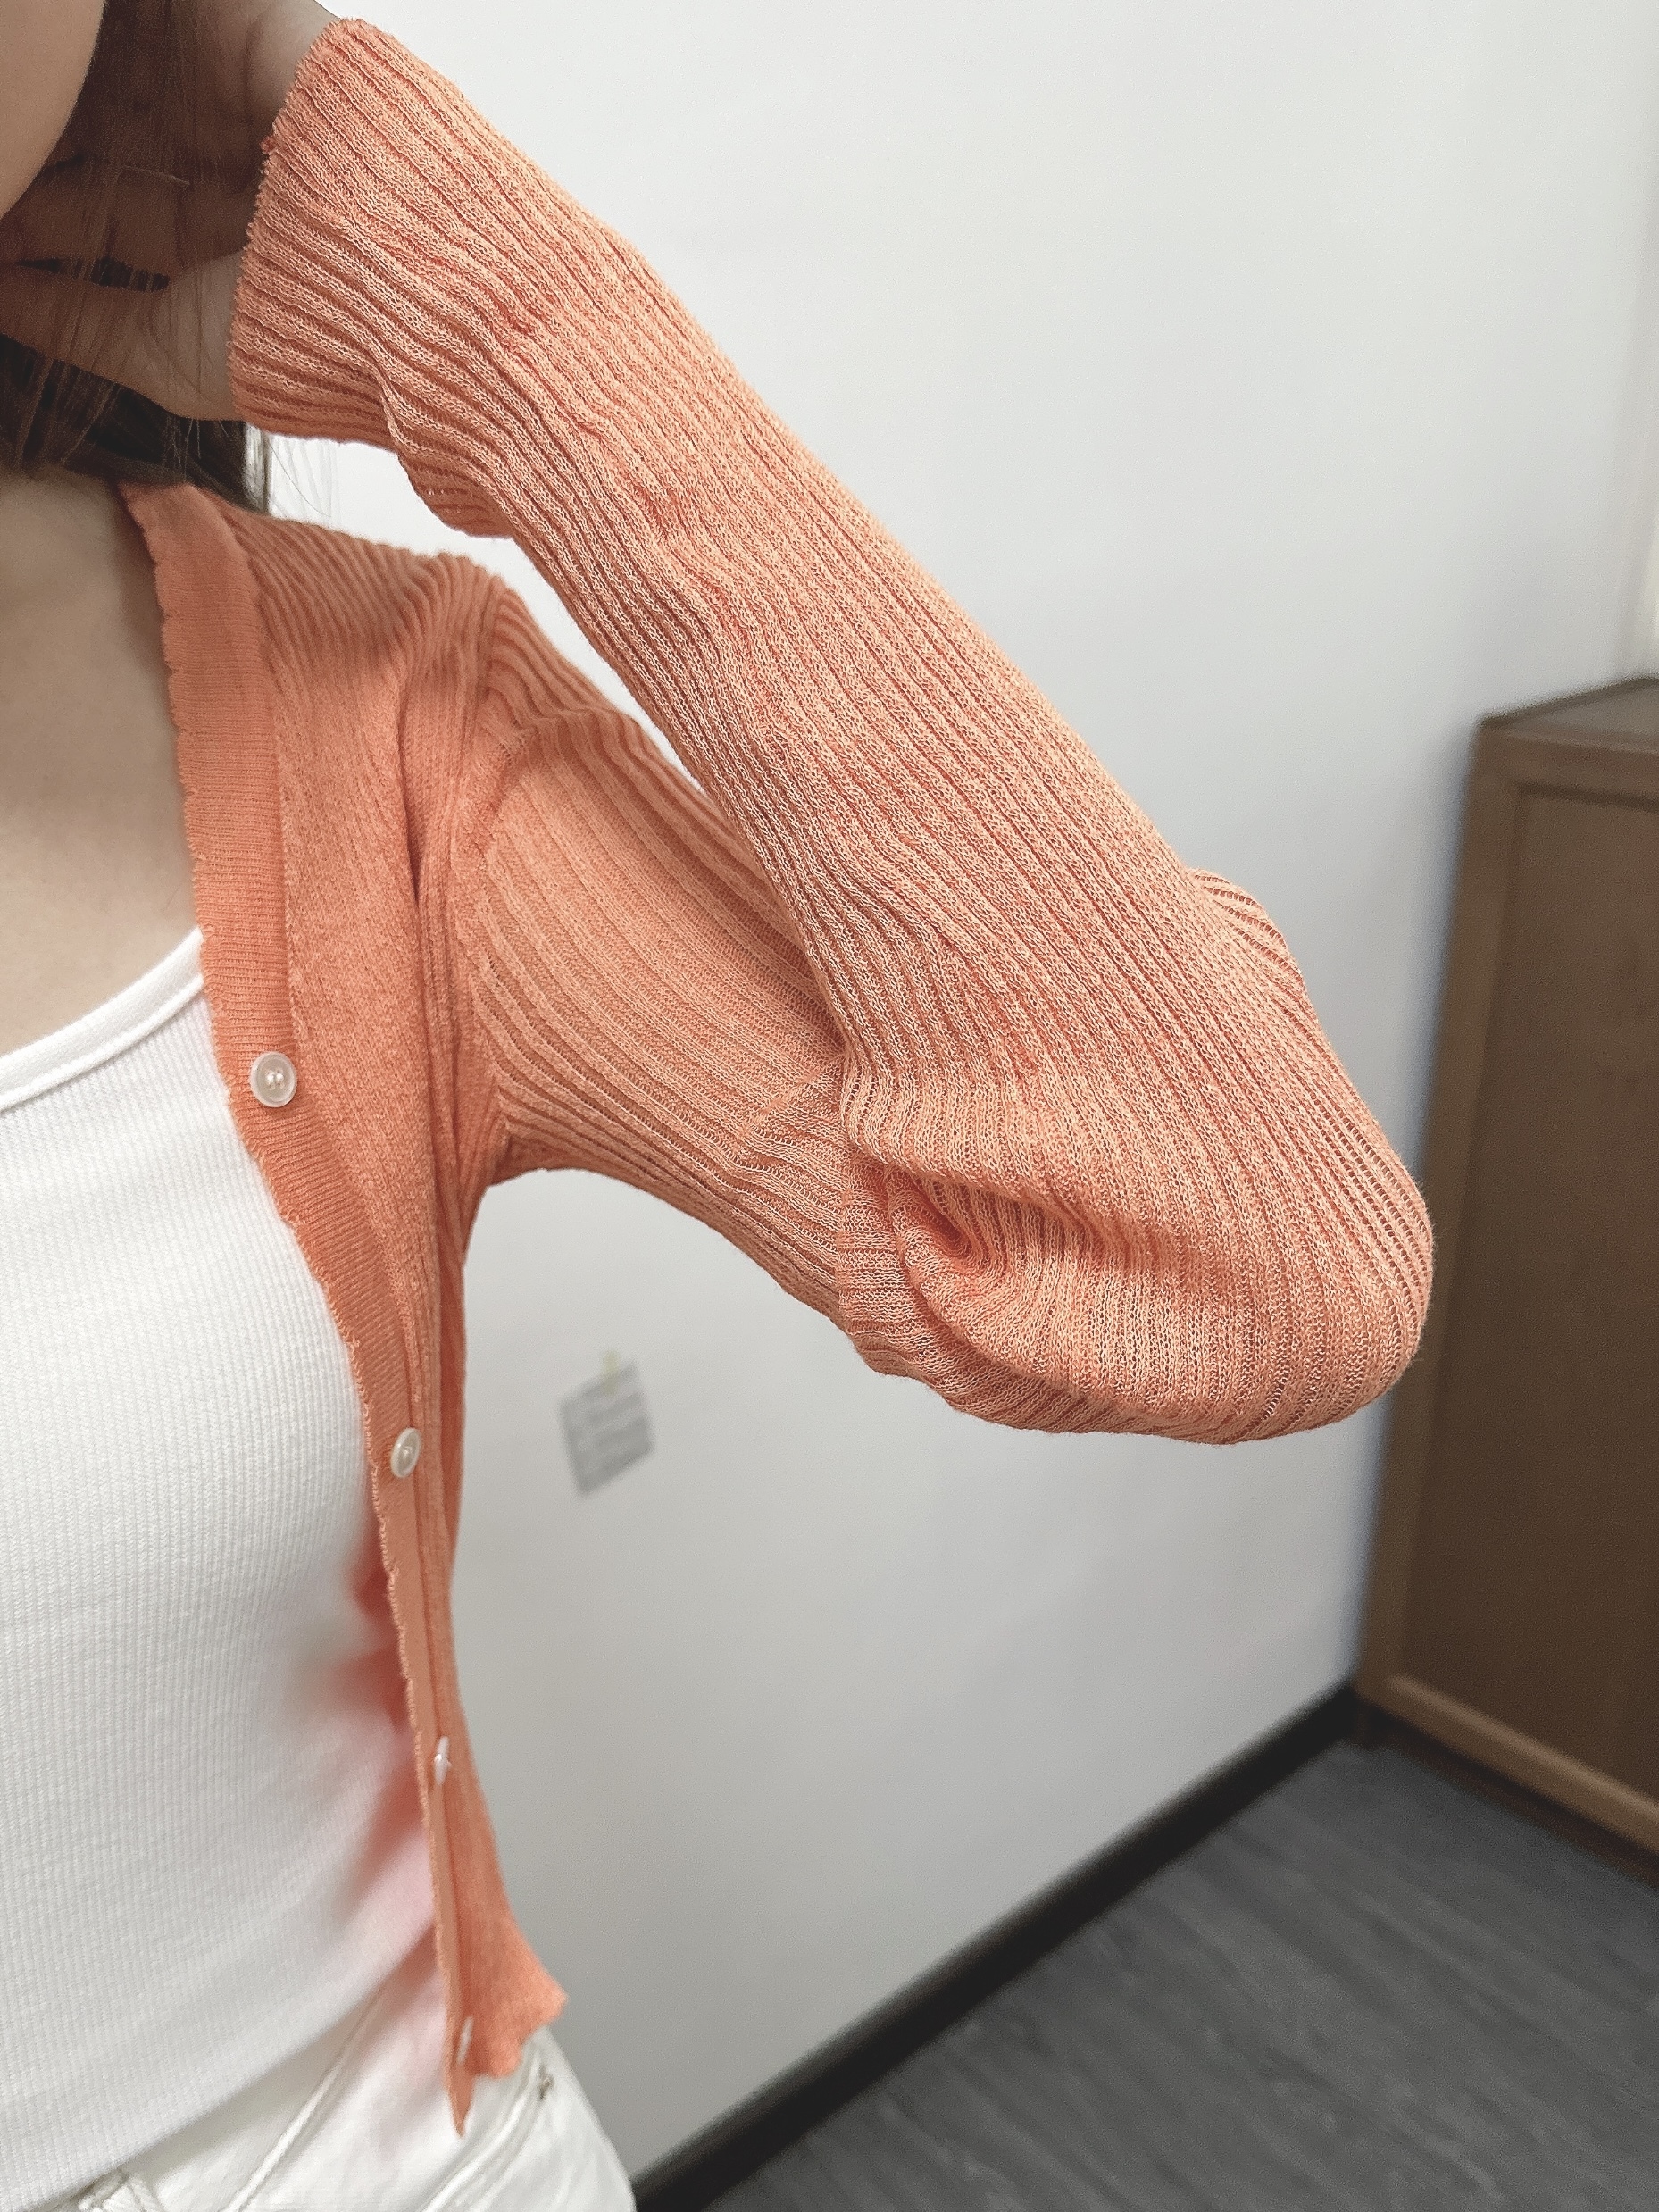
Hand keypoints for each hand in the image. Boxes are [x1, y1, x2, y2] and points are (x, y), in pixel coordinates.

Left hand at [0, 0, 333, 419]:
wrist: (403, 298)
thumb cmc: (300, 344)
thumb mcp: (164, 351)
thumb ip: (72, 321)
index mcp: (209, 227)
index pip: (95, 196)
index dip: (30, 199)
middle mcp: (222, 152)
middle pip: (99, 120)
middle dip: (36, 130)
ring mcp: (239, 86)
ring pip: (118, 55)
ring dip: (59, 72)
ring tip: (11, 77)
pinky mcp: (259, 23)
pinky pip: (167, 3)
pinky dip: (101, 23)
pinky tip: (52, 38)